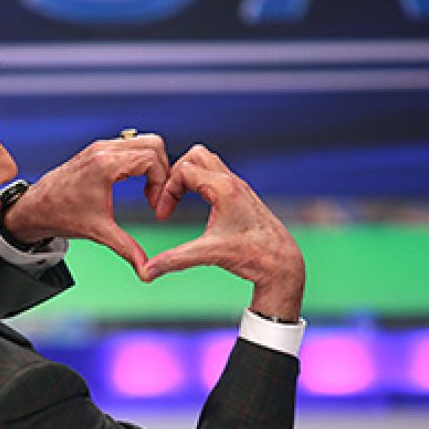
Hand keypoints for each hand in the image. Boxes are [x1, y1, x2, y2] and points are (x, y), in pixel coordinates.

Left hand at [1, 133, 170, 278]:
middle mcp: (104, 149)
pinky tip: (135, 183)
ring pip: (143, 142)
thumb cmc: (60, 214)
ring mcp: (101, 147)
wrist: (35, 208)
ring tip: (147, 191)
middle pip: (153, 144)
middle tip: (156, 195)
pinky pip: (130, 146)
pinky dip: (140, 162)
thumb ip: (126, 248)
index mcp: (105, 164)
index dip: (161, 182)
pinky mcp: (98, 150)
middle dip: (162, 170)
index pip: (152, 158)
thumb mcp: (99, 232)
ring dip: (152, 165)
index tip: (154, 204)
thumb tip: (145, 269)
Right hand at [144, 145, 304, 319]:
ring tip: (178, 200)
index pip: (183, 170)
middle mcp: (232, 182)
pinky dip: (200, 184)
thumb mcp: (208, 255)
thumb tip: (146, 272)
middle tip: (168, 199)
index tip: (162, 215)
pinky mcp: (241, 195)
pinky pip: (215, 176)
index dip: (166, 191)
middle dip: (175, 175)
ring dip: (189, 177)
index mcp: (224, 189)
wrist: (282, 261)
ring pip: (207, 162)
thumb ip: (174, 260)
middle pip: (195, 155)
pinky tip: (198, 206)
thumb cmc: (252, 255)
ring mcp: (238, 187)